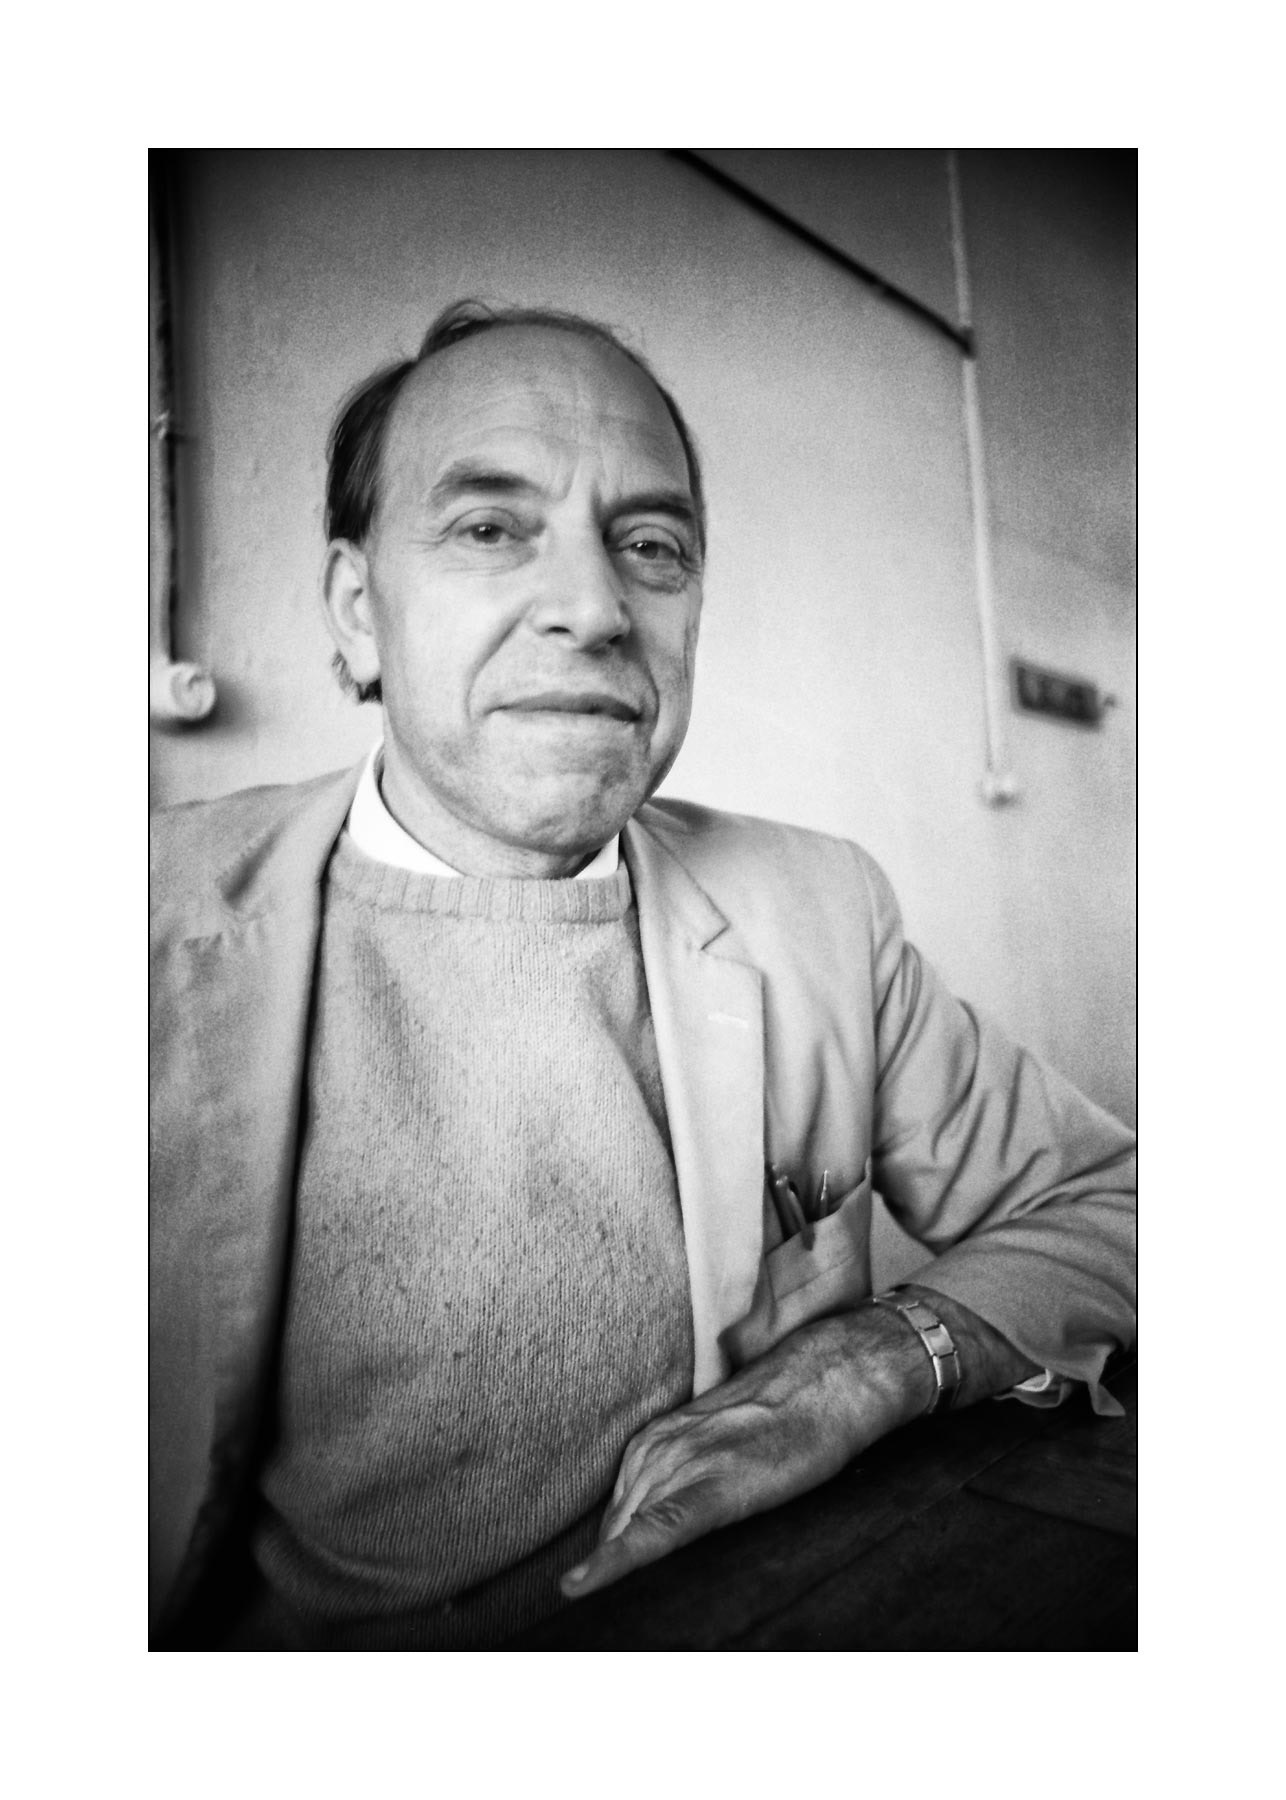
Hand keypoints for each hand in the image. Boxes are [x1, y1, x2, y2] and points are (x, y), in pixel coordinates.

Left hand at [559, 1303, 936, 1600]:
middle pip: (614, 1533)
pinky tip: (586, 1582)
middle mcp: (654, 1454)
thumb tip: (657, 1539)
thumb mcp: (712, 1446)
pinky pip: (658, 1530)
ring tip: (606, 1630)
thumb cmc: (779, 1420)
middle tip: (614, 1624)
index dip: (602, 1565)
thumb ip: (679, 1485)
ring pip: (627, 1537)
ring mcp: (681, 1466)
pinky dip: (619, 1558)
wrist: (826, 1379)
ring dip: (610, 1579)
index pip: (613, 1520)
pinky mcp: (714, 1485)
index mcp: (650, 1447)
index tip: (589, 1598)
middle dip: (609, 1576)